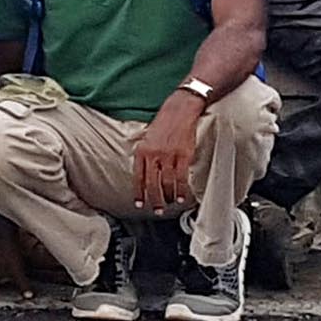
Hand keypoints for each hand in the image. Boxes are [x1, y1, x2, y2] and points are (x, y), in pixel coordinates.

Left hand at [132, 96, 200, 211]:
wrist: (179, 110)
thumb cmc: (163, 124)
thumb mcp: (147, 138)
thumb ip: (144, 156)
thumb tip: (143, 174)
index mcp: (141, 151)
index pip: (138, 177)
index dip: (139, 193)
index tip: (139, 204)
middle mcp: (153, 155)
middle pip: (152, 184)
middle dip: (154, 200)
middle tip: (157, 210)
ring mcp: (168, 156)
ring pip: (166, 183)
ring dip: (168, 197)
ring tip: (169, 203)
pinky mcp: (182, 155)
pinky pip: (181, 178)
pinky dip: (181, 190)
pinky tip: (181, 197)